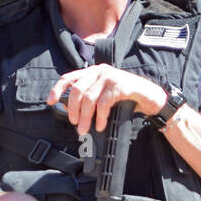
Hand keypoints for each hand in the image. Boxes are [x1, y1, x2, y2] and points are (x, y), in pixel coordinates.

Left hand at [47, 65, 166, 133]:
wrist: (150, 97)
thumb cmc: (126, 98)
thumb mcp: (104, 97)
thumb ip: (90, 100)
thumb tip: (73, 113)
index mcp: (92, 72)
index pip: (69, 78)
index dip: (57, 89)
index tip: (50, 101)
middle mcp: (99, 71)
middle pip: (77, 90)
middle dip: (74, 110)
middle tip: (76, 124)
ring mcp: (109, 76)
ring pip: (89, 98)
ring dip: (85, 117)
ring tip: (86, 129)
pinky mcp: (119, 85)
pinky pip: (103, 103)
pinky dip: (100, 117)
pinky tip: (101, 125)